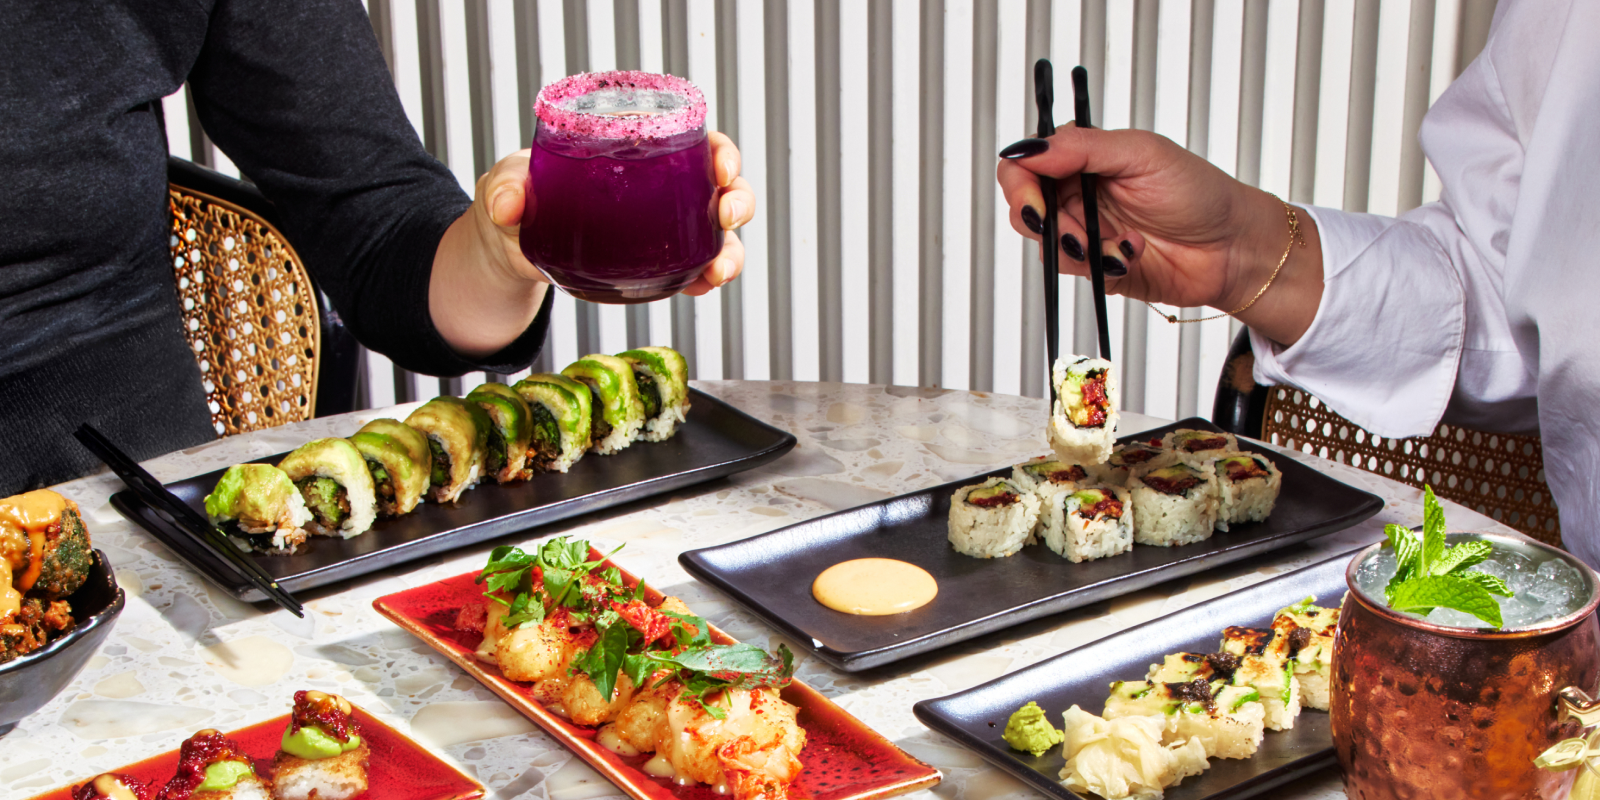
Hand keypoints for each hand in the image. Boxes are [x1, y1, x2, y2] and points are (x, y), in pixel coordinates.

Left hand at [430, 132, 755, 358]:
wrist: (511, 247)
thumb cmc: (518, 196)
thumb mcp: (507, 183)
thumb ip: (506, 187)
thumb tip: (508, 205)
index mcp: (636, 149)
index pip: (693, 140)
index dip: (719, 150)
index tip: (720, 164)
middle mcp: (661, 188)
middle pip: (720, 186)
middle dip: (737, 198)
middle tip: (726, 214)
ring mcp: (663, 229)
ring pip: (716, 234)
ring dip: (730, 250)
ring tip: (720, 268)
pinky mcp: (655, 266)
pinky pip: (693, 272)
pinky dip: (705, 280)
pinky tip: (705, 288)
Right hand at [996, 125, 1323, 345]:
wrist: (1231, 248)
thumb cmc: (1199, 193)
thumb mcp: (1141, 153)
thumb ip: (1081, 147)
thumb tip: (1031, 148)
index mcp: (1085, 157)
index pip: (1027, 162)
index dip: (1022, 179)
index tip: (1037, 196)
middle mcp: (1079, 193)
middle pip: (1026, 205)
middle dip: (1048, 220)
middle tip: (1076, 229)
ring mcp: (1085, 231)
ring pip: (1044, 242)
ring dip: (1079, 244)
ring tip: (1119, 241)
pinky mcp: (1093, 266)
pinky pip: (1070, 270)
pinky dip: (1098, 264)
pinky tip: (1129, 254)